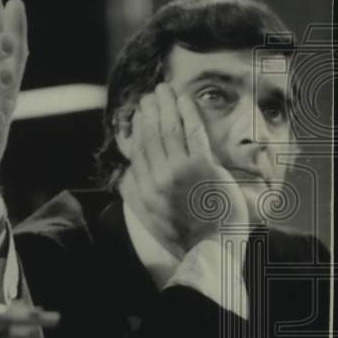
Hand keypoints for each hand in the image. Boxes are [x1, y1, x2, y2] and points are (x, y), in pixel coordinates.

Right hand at [120, 83, 248, 253]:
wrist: (211, 248)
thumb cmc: (184, 234)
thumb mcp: (150, 217)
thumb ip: (136, 193)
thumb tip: (127, 173)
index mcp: (143, 189)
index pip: (138, 150)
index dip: (137, 127)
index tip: (139, 113)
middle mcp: (157, 177)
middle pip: (151, 135)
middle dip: (150, 110)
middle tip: (150, 94)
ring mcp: (179, 170)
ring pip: (169, 130)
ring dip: (166, 105)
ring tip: (164, 90)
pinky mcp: (203, 166)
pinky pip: (193, 132)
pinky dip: (187, 113)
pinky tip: (184, 99)